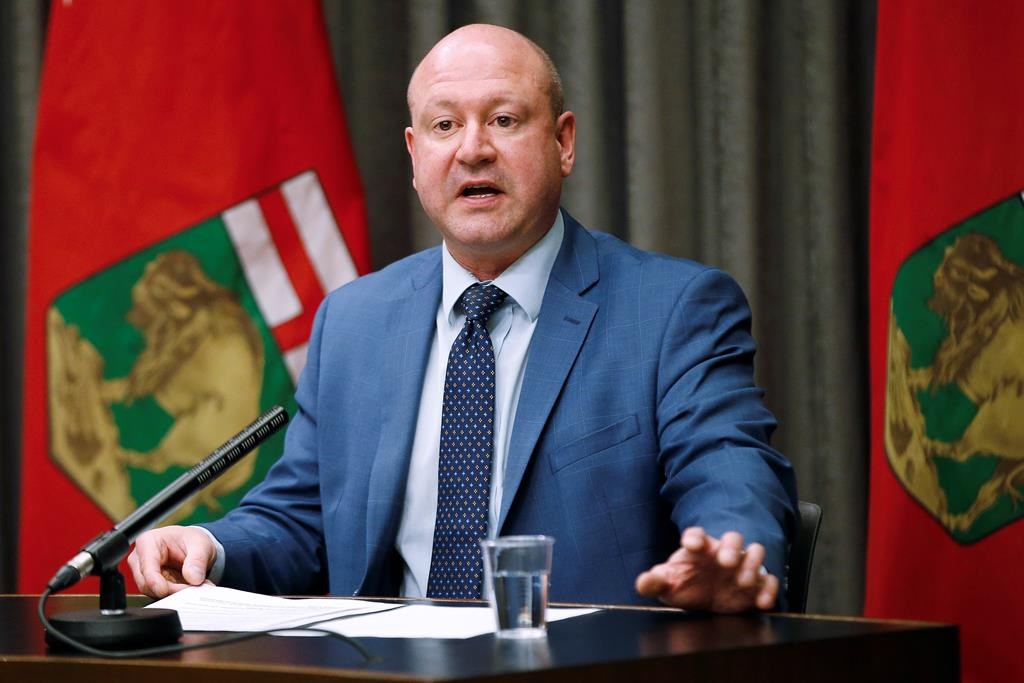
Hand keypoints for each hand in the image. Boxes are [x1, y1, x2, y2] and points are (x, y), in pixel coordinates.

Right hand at [127, 525, 215, 598]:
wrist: (193, 546)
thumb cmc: (191, 540)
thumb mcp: (200, 544)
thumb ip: (197, 560)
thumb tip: (193, 578)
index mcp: (148, 542)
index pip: (146, 566)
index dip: (154, 581)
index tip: (164, 590)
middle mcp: (140, 558)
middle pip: (147, 583)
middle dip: (170, 590)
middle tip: (192, 589)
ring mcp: (144, 573)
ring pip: (152, 592)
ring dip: (174, 594)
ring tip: (194, 586)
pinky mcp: (150, 585)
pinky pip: (159, 596)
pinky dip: (175, 595)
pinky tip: (188, 589)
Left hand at [635, 527, 778, 611]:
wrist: (706, 601)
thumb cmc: (686, 584)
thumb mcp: (667, 585)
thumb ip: (655, 582)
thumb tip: (643, 582)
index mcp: (699, 548)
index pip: (696, 535)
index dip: (694, 537)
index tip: (692, 544)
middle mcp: (722, 552)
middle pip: (732, 538)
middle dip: (731, 547)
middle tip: (726, 561)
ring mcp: (741, 566)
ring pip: (755, 552)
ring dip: (752, 564)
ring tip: (743, 580)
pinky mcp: (756, 584)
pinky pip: (768, 580)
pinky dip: (768, 589)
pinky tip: (761, 602)